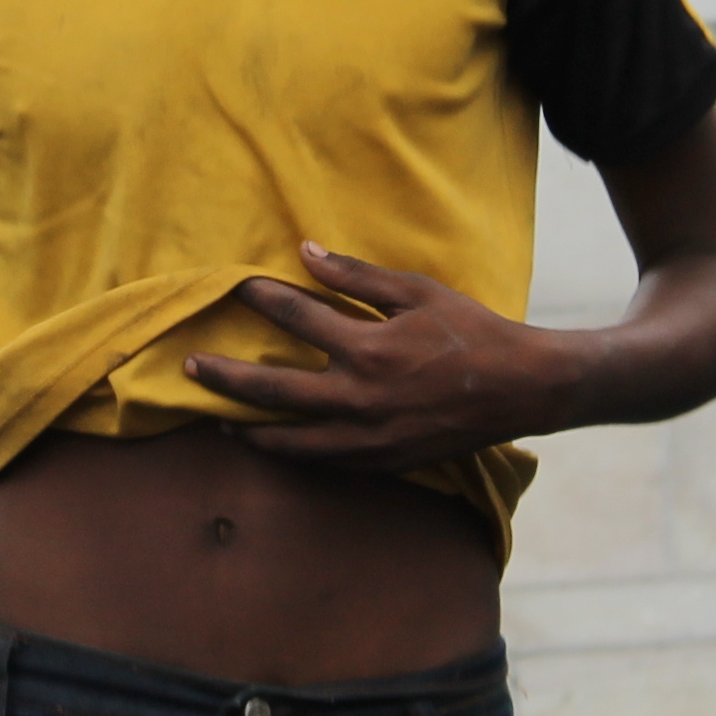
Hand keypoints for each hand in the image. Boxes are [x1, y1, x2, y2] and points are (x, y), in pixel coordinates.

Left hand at [184, 244, 583, 471]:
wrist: (523, 388)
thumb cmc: (470, 331)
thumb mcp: (417, 291)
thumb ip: (357, 276)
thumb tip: (307, 252)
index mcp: (368, 349)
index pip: (298, 318)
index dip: (262, 299)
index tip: (235, 287)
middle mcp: (361, 398)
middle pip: (275, 390)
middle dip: (228, 377)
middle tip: (191, 367)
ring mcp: (371, 437)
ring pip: (293, 440)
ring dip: (252, 429)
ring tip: (220, 421)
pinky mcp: (384, 461)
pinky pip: (326, 463)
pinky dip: (295, 455)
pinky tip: (277, 445)